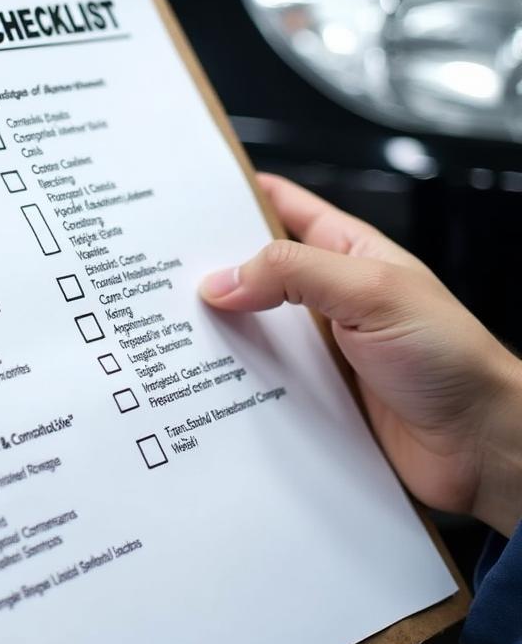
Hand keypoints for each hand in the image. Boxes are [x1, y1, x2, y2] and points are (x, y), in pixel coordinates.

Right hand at [200, 173, 521, 537]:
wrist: (480, 448)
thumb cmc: (450, 358)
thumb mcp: (372, 292)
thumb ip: (294, 274)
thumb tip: (222, 279)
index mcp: (348, 254)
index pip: (285, 208)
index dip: (240, 195)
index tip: (190, 195)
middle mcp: (329, 297)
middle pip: (257, 270)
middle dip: (214, 267)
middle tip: (162, 267)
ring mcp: (320, 346)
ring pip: (253, 327)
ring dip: (219, 328)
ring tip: (170, 325)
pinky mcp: (313, 394)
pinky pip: (261, 379)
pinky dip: (232, 379)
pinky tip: (202, 380)